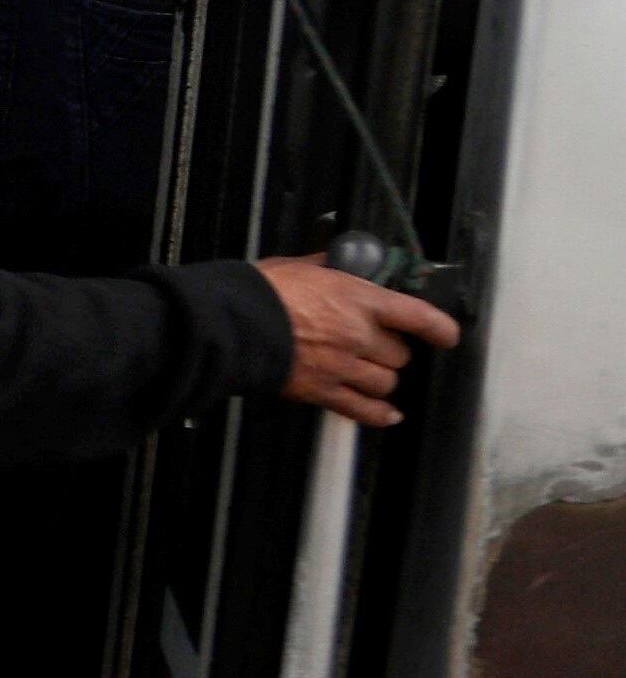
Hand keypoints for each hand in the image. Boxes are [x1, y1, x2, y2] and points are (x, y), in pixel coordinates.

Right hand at [254, 255, 461, 426]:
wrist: (231, 324)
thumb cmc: (261, 291)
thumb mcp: (300, 266)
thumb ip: (329, 267)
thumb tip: (341, 262)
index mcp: (360, 300)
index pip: (420, 317)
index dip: (440, 329)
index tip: (446, 335)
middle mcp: (360, 336)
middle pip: (400, 355)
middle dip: (392, 351)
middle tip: (377, 346)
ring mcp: (344, 367)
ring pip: (385, 383)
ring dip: (381, 379)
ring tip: (369, 373)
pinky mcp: (324, 391)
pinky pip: (363, 410)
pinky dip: (379, 414)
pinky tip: (388, 414)